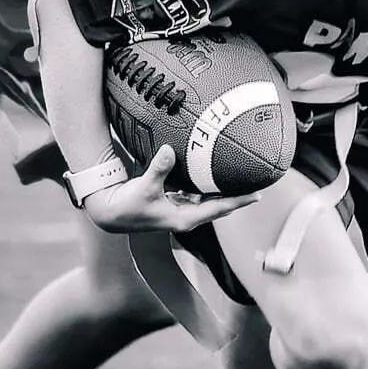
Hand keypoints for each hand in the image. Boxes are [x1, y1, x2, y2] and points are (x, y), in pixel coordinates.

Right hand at [82, 145, 258, 232]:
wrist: (109, 213)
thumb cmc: (127, 206)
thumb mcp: (144, 187)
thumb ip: (159, 169)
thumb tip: (170, 150)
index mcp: (184, 218)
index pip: (219, 208)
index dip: (239, 201)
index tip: (258, 195)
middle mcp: (185, 216)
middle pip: (219, 205)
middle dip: (236, 195)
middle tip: (256, 183)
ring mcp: (179, 210)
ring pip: (208, 199)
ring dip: (222, 190)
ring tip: (239, 177)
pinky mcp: (172, 202)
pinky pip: (195, 193)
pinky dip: (206, 185)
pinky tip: (212, 174)